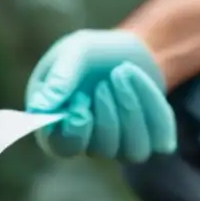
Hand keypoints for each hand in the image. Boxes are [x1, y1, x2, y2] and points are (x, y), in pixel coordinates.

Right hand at [25, 29, 176, 161]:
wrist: (127, 50)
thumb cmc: (91, 54)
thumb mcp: (72, 54)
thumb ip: (58, 80)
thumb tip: (40, 108)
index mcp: (59, 126)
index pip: (61, 148)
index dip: (73, 131)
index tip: (80, 104)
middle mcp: (88, 144)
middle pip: (101, 148)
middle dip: (108, 111)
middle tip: (105, 81)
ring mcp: (120, 148)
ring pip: (134, 151)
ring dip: (131, 107)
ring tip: (122, 73)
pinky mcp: (149, 141)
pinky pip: (159, 140)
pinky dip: (154, 107)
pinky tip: (143, 83)